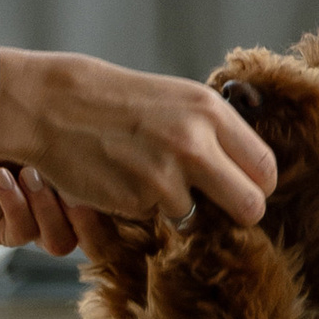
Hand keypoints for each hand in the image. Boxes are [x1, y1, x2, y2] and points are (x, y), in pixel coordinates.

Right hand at [0, 48, 276, 250]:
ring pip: (198, 218)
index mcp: (211, 112)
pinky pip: (157, 219)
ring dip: (177, 208)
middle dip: (235, 214)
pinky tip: (122, 180)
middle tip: (213, 207)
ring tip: (145, 177)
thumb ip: (212, 132)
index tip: (237, 189)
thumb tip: (246, 171)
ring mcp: (167, 176)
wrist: (53, 103)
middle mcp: (196, 143)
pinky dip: (143, 209)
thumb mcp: (176, 99)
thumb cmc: (114, 100)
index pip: (265, 169)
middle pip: (251, 206)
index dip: (254, 186)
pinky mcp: (137, 201)